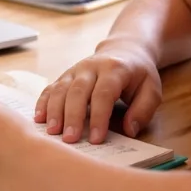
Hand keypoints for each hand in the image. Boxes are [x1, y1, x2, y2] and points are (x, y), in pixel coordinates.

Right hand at [35, 37, 161, 142]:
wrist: (124, 50)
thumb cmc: (138, 75)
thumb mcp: (151, 90)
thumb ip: (143, 110)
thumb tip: (129, 130)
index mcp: (115, 69)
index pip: (104, 93)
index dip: (99, 116)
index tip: (96, 139)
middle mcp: (92, 67)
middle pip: (78, 91)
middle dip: (73, 116)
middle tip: (70, 140)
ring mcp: (75, 70)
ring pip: (61, 89)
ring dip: (55, 111)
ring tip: (52, 132)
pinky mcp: (65, 76)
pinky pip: (51, 88)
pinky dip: (43, 103)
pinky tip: (39, 119)